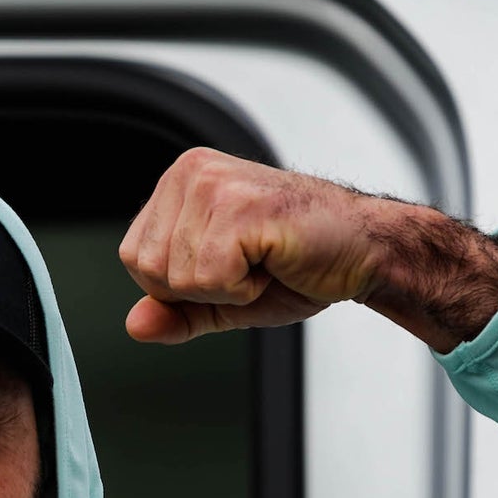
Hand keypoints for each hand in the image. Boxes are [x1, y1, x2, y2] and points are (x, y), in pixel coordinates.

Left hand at [118, 149, 388, 344]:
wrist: (363, 250)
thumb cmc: (299, 263)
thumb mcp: (223, 298)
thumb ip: (175, 312)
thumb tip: (134, 326)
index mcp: (179, 182)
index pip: (134, 259)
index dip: (179, 286)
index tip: (229, 267)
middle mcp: (191, 172)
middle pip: (148, 270)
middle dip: (201, 289)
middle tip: (250, 265)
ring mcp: (214, 184)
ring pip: (178, 277)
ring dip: (227, 288)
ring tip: (263, 260)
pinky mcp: (240, 205)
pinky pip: (210, 278)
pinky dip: (245, 288)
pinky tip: (273, 260)